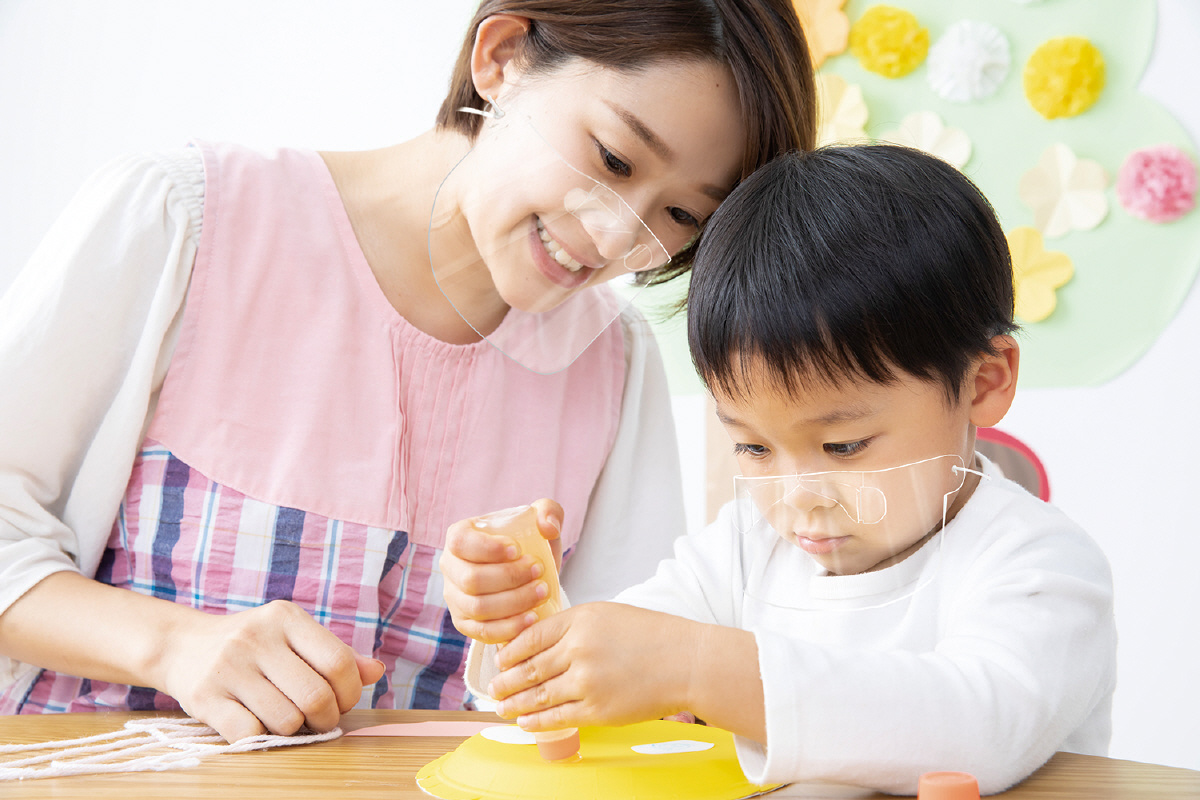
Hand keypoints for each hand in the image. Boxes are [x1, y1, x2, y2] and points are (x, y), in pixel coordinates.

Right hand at [156, 600, 385, 742]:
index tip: (342, 701)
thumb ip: (335, 655)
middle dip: (325, 718)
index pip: (338, 662)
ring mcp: (228, 666)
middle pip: (315, 697)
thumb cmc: (254, 646)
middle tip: (318, 719)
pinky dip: (260, 737)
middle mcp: (257, 637)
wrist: (182, 645)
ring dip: (294, 730)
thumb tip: (376, 672)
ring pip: (286, 720)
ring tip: (286, 718)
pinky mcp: (204, 696)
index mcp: (286, 618)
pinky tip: (257, 723)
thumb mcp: (294, 638)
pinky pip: (249, 733)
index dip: (350, 692)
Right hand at [441, 498, 563, 643]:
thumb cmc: (530, 544)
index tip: (518, 550)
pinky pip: (482, 632)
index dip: (488, 549)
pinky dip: (509, 627)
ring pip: (477, 608)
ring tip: (541, 592)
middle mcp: (450, 567)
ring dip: (513, 602)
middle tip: (538, 571)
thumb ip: (549, 511)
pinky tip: (532, 617)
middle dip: (509, 577)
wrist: (530, 576)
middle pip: (471, 580)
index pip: (461, 543)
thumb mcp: (542, 520)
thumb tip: (547, 527)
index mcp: (459, 536)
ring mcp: (455, 598)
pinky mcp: (465, 623)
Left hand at [486, 602, 696, 730]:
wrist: (686, 662)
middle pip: (528, 668)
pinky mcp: (597, 710)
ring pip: (537, 696)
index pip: (530, 637)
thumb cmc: (651, 636)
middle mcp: (578, 649)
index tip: (499, 660)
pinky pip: (557, 717)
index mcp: (579, 621)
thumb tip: (539, 643)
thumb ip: (573, 626)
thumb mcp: (607, 615)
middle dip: (505, 681)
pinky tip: (525, 721)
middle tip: (493, 688)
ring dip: (514, 704)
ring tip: (501, 707)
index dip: (509, 651)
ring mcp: (586, 681)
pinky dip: (536, 721)